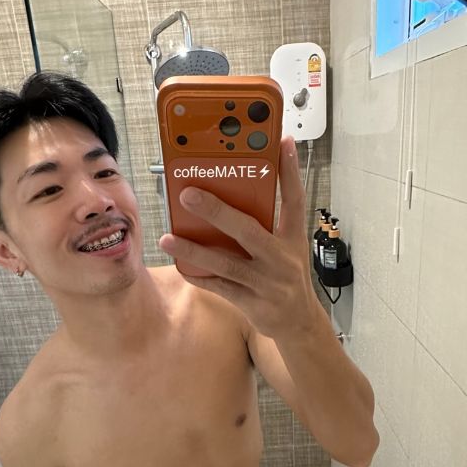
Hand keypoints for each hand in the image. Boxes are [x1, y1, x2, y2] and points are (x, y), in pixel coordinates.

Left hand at [158, 136, 318, 338]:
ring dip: (194, 249)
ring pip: (226, 263)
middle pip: (249, 230)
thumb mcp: (287, 247)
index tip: (282, 143)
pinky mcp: (253, 303)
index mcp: (293, 238)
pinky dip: (199, 276)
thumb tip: (237, 191)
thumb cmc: (286, 277)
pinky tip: (180, 265)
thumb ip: (268, 223)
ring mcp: (267, 283)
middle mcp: (281, 258)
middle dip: (217, 211)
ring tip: (168, 237)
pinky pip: (220, 287)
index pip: (294, 200)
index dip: (289, 171)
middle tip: (188, 194)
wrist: (299, 323)